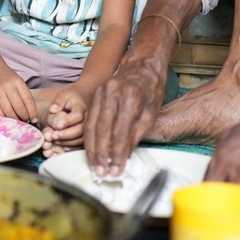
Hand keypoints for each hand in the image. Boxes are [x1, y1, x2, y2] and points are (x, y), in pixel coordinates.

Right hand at [0, 65, 38, 122]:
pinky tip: (8, 118)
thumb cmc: (8, 77)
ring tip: (18, 120)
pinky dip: (4, 117)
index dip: (32, 112)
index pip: (28, 100)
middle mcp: (7, 85)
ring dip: (15, 119)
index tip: (34, 119)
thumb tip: (30, 114)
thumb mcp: (19, 82)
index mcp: (18, 81)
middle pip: (18, 106)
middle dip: (24, 117)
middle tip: (26, 121)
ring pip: (8, 111)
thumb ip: (24, 95)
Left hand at [40, 87, 87, 154]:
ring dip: (68, 142)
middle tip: (53, 136)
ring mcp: (90, 127)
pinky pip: (83, 144)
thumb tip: (52, 110)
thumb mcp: (63, 96)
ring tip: (55, 140)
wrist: (84, 100)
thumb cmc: (71, 98)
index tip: (56, 126)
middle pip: (81, 130)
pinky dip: (73, 147)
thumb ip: (58, 102)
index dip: (67, 121)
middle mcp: (88, 118)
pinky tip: (63, 147)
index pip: (77, 116)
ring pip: (82, 139)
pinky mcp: (89, 135)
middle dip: (66, 135)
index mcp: (82, 107)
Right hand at [84, 61, 165, 176]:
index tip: (116, 169)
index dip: (117, 153)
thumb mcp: (151, 114)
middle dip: (101, 154)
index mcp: (131, 97)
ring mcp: (101, 92)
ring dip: (92, 148)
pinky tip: (91, 150)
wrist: (142, 67)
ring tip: (95, 166)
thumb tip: (123, 156)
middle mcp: (112, 93)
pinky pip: (88, 119)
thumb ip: (136, 134)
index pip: (121, 131)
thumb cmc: (151, 91)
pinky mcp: (94, 95)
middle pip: (102, 129)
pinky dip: (88, 137)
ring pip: (91, 125)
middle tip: (101, 173)